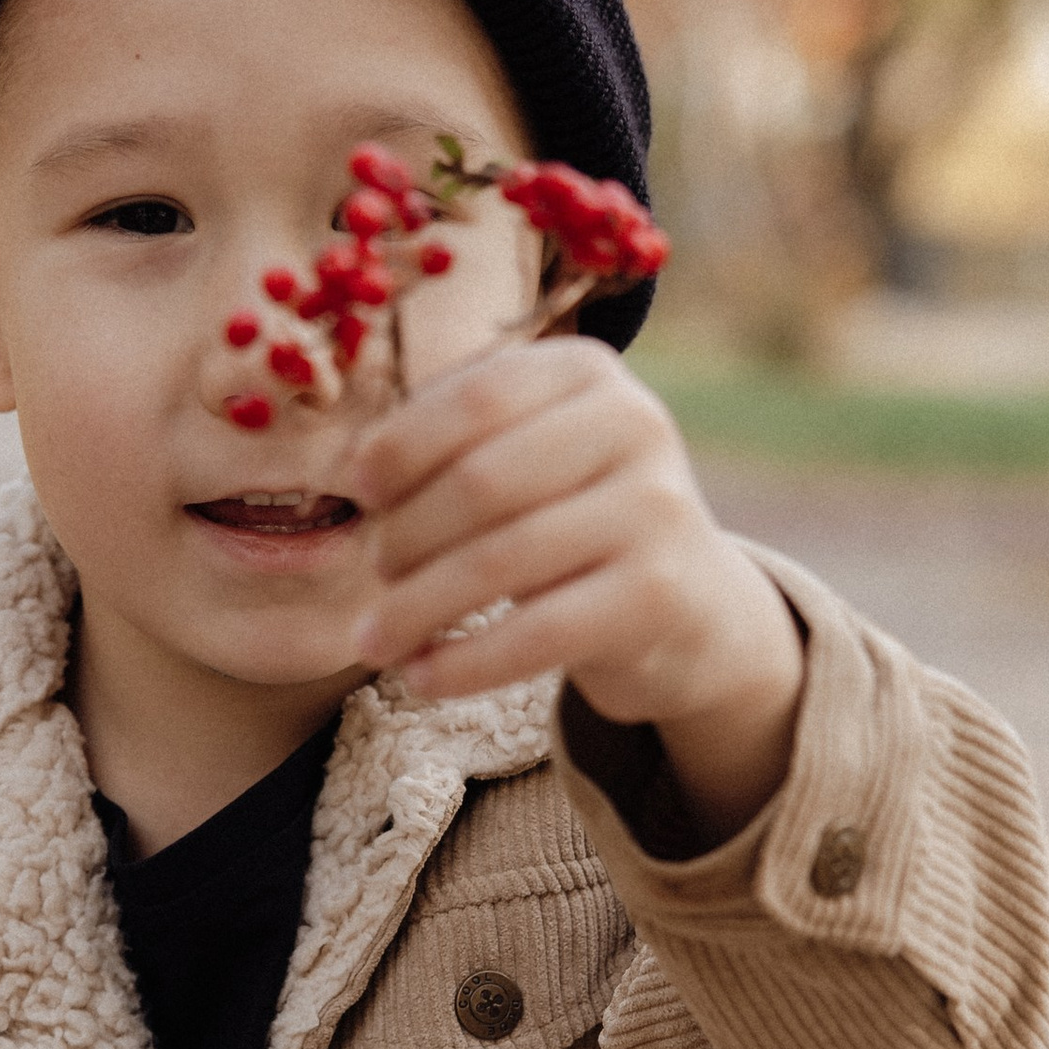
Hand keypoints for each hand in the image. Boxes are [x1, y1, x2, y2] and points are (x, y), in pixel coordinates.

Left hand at [347, 333, 804, 846]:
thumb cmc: (573, 520)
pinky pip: (535, 634)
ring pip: (498, 563)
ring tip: (374, 641)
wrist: (692, 606)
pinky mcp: (658, 596)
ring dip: (416, 609)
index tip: (358, 492)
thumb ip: (454, 444)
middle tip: (375, 576)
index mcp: (588, 372)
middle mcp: (634, 424)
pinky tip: (423, 676)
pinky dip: (464, 662)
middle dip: (406, 536)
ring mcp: (654, 509)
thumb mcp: (529, 457)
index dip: (402, 446)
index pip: (475, 397)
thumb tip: (357, 470)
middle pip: (480, 482)